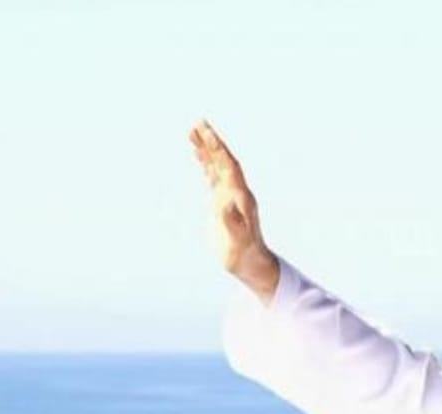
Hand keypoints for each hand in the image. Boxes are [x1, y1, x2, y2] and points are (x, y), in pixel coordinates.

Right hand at [189, 119, 279, 302]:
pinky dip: (204, 163)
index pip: (229, 166)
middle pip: (222, 160)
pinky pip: (212, 176)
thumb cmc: (243, 253)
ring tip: (192, 131)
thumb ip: (232, 222)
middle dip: (211, 142)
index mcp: (241, 196)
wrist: (248, 262)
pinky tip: (196, 153)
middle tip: (198, 122)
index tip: (207, 132)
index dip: (218, 149)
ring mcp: (228, 195)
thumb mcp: (237, 240)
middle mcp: (236, 191)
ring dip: (206, 148)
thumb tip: (224, 205)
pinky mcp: (221, 201)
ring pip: (216, 166)